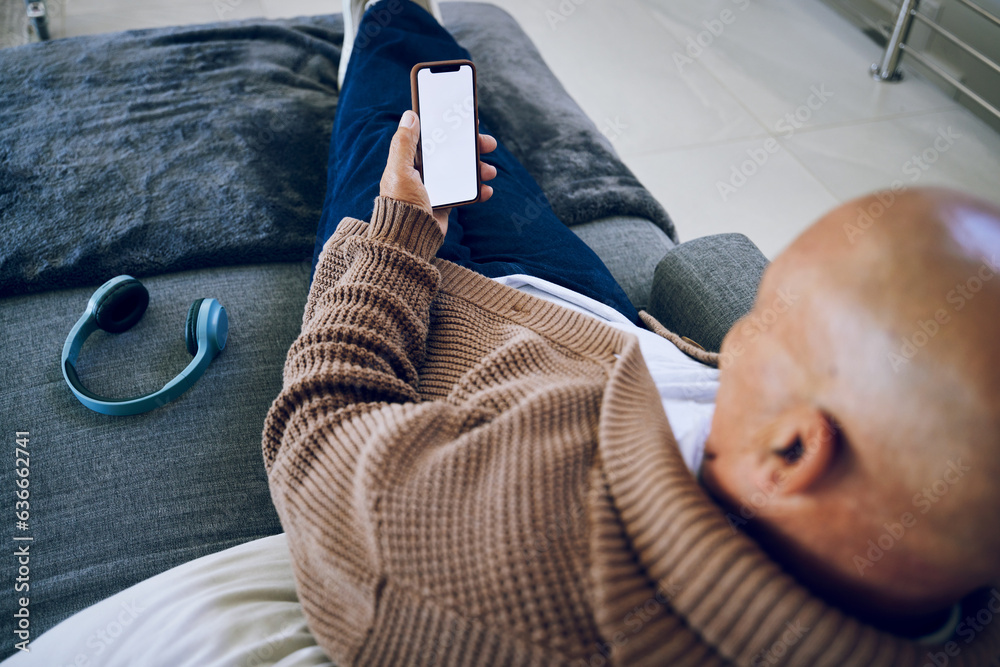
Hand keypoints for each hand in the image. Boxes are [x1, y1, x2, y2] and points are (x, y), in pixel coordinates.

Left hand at [379, 109, 498, 234]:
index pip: (432, 137)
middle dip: (472, 147)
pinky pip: (466, 192)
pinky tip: (486, 190)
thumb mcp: (400, 171)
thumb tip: (410, 115)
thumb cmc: (401, 205)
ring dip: (478, 169)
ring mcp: (436, 187)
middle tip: (489, 144)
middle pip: (452, 152)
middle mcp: (423, 171)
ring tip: (490, 171)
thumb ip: (404, 143)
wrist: (408, 239)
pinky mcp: (446, 203)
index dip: (449, 128)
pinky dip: (478, 191)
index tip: (467, 121)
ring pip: (462, 171)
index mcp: (410, 161)